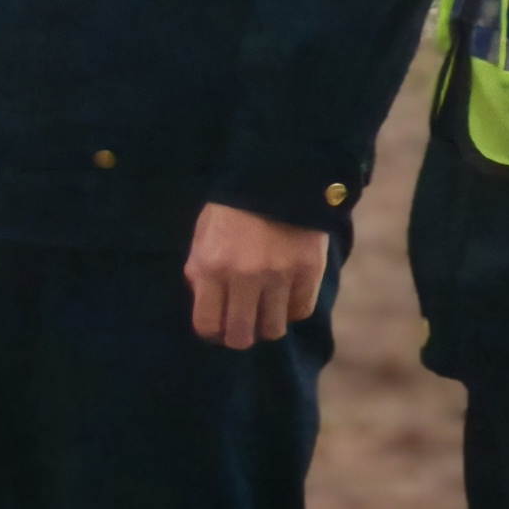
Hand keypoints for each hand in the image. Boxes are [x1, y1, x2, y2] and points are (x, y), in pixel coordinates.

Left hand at [184, 204, 329, 347]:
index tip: (220, 326)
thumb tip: (204, 304)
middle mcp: (244, 277)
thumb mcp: (203, 234)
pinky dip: (293, 307)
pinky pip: (300, 310)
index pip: (207, 325)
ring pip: (273, 329)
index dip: (213, 332)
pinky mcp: (308, 271)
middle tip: (245, 323)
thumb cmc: (233, 205)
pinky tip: (287, 293)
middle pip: (241, 336)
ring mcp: (278, 275)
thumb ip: (200, 271)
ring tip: (267, 307)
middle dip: (240, 334)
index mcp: (211, 267)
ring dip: (268, 322)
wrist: (277, 172)